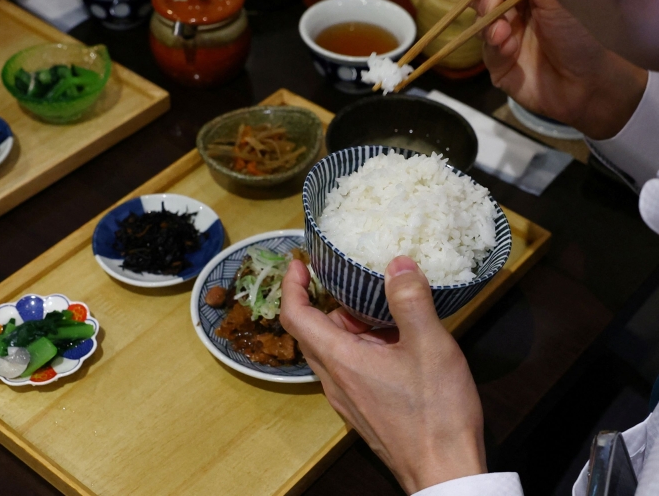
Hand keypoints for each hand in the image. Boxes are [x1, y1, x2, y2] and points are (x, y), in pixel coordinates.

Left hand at [280, 257, 485, 493]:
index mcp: (339, 359)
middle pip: (313, 331)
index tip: (299, 263)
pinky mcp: (363, 409)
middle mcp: (334, 379)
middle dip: (326, 300)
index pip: (295, 316)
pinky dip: (363, 346)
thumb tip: (397, 264)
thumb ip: (411, 300)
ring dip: (349, 325)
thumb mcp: (430, 346)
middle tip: (349, 279)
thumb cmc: (435, 413)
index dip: (291, 285)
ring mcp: (348, 398)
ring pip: (334, 350)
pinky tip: (396, 342)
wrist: (445, 474)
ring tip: (382, 307)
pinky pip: (350, 368)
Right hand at [463, 0, 646, 138]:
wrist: (592, 84)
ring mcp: (505, 38)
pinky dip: (495, 44)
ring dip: (487, 19)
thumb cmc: (582, 36)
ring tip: (503, 27)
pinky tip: (509, 45)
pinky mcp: (499, 64)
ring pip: (478, 21)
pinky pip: (485, 50)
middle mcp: (515, 11)